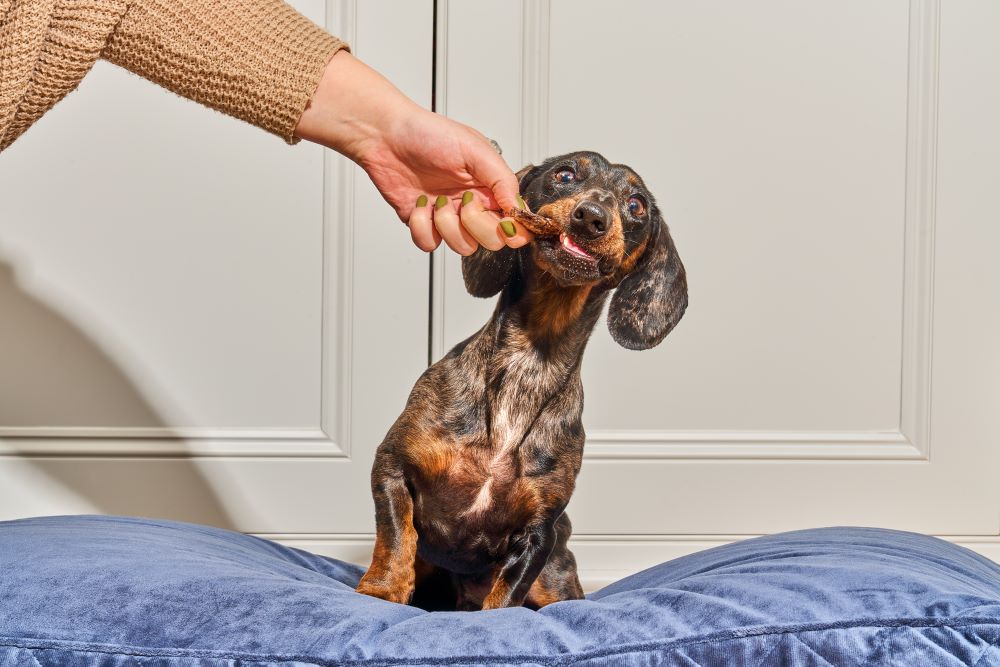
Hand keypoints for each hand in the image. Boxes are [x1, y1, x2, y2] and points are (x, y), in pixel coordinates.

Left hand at [295, 51, 532, 253]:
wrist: (385, 136)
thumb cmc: (429, 133)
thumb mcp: (475, 149)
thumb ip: (502, 180)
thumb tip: (518, 208)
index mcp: (491, 187)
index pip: (515, 221)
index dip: (516, 230)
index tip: (505, 224)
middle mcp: (473, 205)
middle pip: (493, 240)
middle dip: (477, 225)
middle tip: (464, 201)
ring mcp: (448, 217)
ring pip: (463, 246)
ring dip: (448, 225)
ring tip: (436, 200)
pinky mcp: (424, 224)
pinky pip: (430, 244)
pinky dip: (422, 227)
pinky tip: (420, 204)